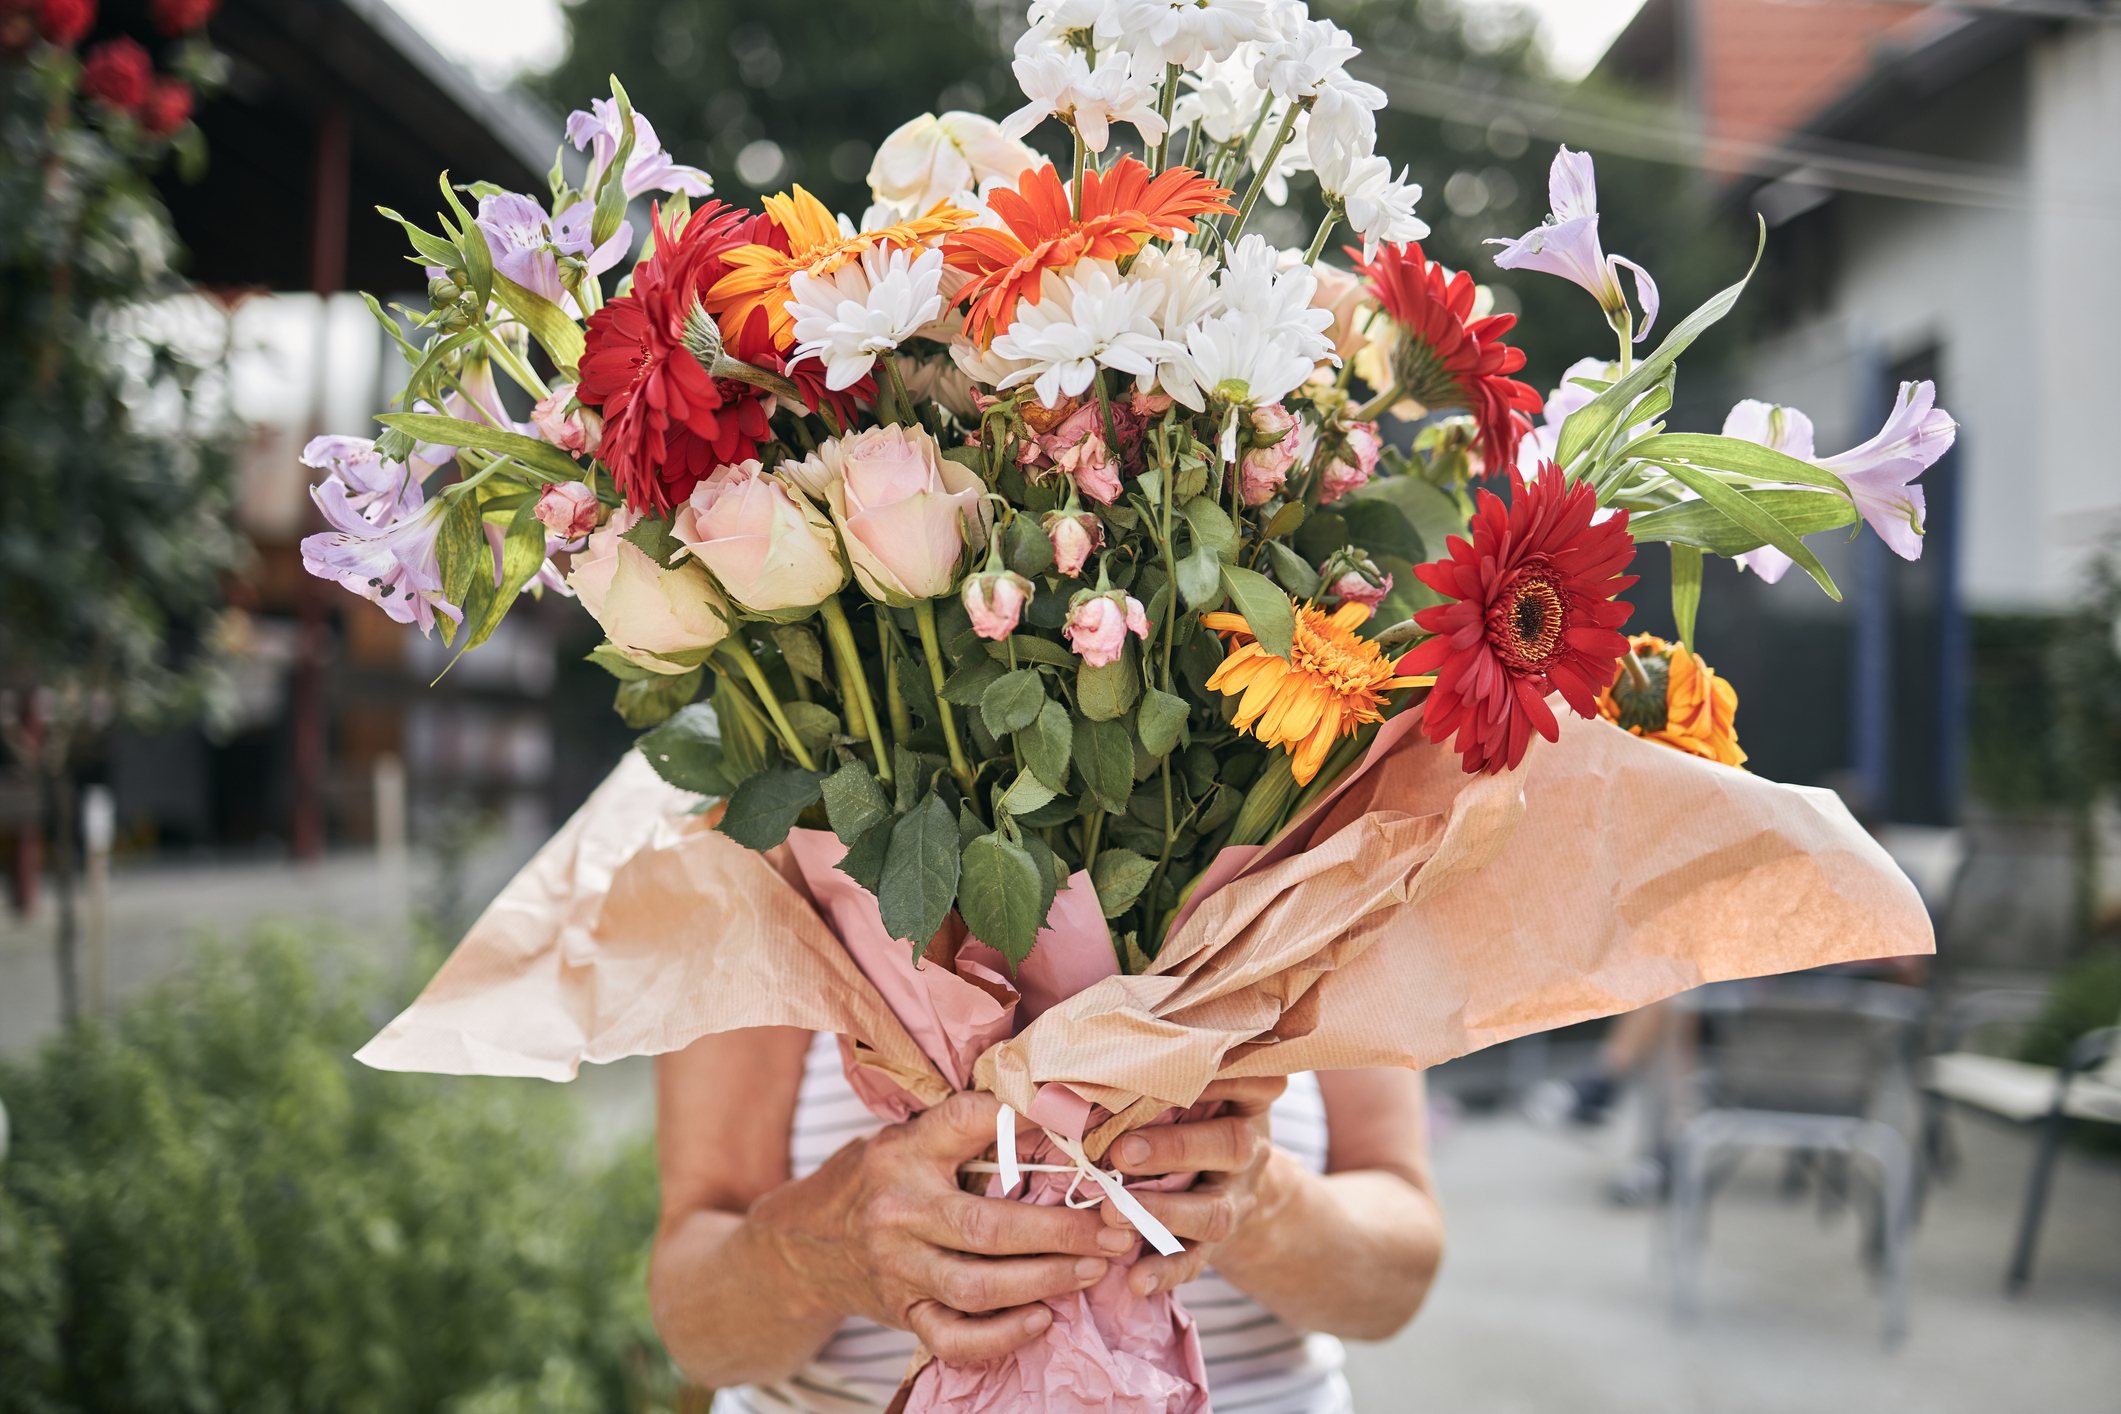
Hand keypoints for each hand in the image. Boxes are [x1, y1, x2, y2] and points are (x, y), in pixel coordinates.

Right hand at [750, 1091, 1132, 1360]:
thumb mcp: (904, 1136)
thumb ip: (962, 1131)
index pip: (965, 1122)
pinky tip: (1043, 1318)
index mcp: (902, 1152)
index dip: (1022, 1118)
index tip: (1078, 1124)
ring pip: (978, 1287)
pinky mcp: (900, 1313)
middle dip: (1061, 1231)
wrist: (801, 1243)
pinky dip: (1003, 1336)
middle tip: (1114, 1229)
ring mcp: (897, 1269)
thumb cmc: (872, 1178)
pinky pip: (955, 1338)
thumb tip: (1048, 1113)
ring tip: (1095, 1270)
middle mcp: (897, 1211)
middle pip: (988, 1227)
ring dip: (1046, 1281)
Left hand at [1101, 1076, 1294, 1296]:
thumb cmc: (1196, 1122)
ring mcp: (1237, 1198)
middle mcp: (1249, 1148)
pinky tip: (1137, 1279)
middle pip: (1230, 1145)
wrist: (1241, 1191)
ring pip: (1213, 1211)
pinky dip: (1165, 1271)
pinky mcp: (1218, 1244)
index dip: (1223, 1078)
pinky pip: (1197, 1261)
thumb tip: (1086, 1054)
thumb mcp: (1200, 1093)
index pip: (1251, 1081)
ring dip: (1163, 1214)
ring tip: (1114, 1215)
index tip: (1179, 1071)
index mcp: (1247, 1101)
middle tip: (1122, 1153)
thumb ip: (1163, 1079)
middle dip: (1176, 1149)